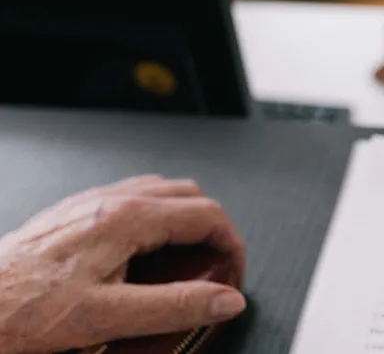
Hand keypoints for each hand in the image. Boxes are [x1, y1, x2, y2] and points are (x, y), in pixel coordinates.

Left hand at [0, 175, 246, 352]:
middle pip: (189, 195)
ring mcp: (90, 202)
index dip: (231, 245)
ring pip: (159, 193)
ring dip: (182, 222)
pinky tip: (138, 258)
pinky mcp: (72, 213)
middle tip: (213, 269)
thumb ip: (176, 306)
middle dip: (212, 230)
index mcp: (128, 218)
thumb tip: (224, 299)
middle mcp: (110, 200)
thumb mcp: (109, 317)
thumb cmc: (24, 312)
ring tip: (181, 264)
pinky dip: (152, 221)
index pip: (207, 215)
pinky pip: (128, 200)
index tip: (231, 276)